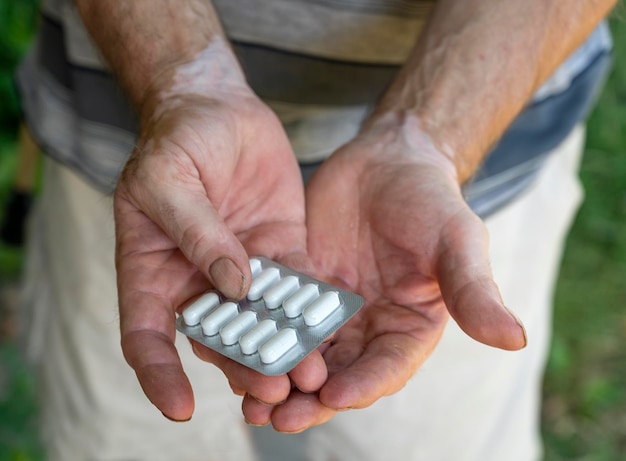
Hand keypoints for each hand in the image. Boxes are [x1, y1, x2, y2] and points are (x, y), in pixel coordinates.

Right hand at [114, 86, 326, 421]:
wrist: (216, 109)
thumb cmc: (175, 143)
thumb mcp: (169, 181)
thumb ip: (198, 233)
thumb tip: (234, 287)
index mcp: (154, 271)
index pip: (147, 335)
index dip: (159, 374)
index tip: (178, 408)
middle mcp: (199, 281)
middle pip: (218, 338)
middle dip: (243, 367)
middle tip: (274, 389)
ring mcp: (244, 269)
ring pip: (263, 321)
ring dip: (284, 348)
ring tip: (310, 371)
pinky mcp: (281, 250)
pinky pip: (296, 286)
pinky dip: (311, 308)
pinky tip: (330, 325)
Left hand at [242, 115, 526, 430]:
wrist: (386, 160)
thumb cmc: (430, 199)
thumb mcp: (455, 241)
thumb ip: (474, 291)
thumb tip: (515, 340)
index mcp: (409, 328)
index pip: (387, 368)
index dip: (363, 385)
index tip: (334, 396)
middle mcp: (369, 328)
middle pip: (339, 374)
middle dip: (310, 398)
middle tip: (277, 416)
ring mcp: (332, 311)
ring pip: (303, 355)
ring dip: (278, 380)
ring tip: (248, 401)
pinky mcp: (300, 289)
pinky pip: (277, 319)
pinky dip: (259, 338)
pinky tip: (233, 351)